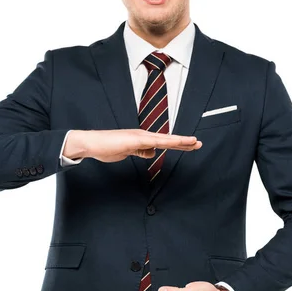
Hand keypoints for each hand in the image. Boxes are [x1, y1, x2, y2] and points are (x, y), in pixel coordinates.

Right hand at [63, 129, 202, 162]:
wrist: (92, 143)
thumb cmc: (107, 148)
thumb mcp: (128, 152)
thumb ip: (141, 152)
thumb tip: (152, 154)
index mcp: (142, 140)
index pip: (164, 143)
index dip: (179, 144)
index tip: (191, 146)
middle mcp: (144, 136)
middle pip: (168, 140)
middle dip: (184, 142)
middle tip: (199, 143)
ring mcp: (140, 137)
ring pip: (164, 139)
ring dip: (180, 141)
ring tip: (193, 142)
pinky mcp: (135, 139)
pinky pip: (154, 142)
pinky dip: (166, 141)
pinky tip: (176, 142)